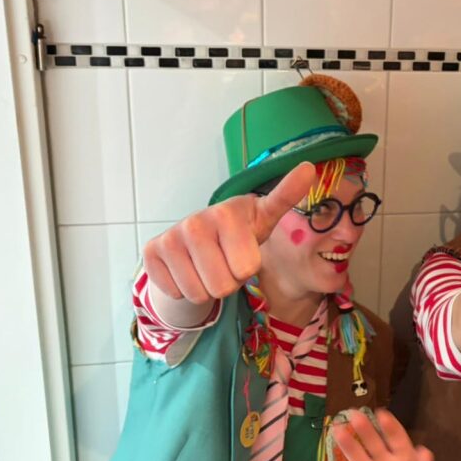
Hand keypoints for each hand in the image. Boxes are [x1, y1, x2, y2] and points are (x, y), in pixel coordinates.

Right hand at [142, 162, 314, 303]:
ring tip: (210, 264)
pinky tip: (189, 268)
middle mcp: (195, 221)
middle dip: (230, 281)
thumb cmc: (240, 229)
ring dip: (208, 287)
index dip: (248, 266)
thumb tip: (308, 167)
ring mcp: (170, 236)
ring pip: (200, 293)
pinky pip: (177, 293)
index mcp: (227, 212)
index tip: (244, 243)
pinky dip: (186, 289)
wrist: (202, 236)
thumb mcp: (265, 216)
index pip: (246, 268)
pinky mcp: (152, 252)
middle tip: (227, 261)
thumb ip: (285, 195)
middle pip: (223, 286)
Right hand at [326, 409, 446, 460]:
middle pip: (373, 442)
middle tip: (353, 414)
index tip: (381, 414)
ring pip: (358, 458)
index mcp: (405, 458)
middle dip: (364, 428)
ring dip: (348, 445)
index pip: (396, 438)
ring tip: (337, 431)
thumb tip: (424, 452)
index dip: (389, 426)